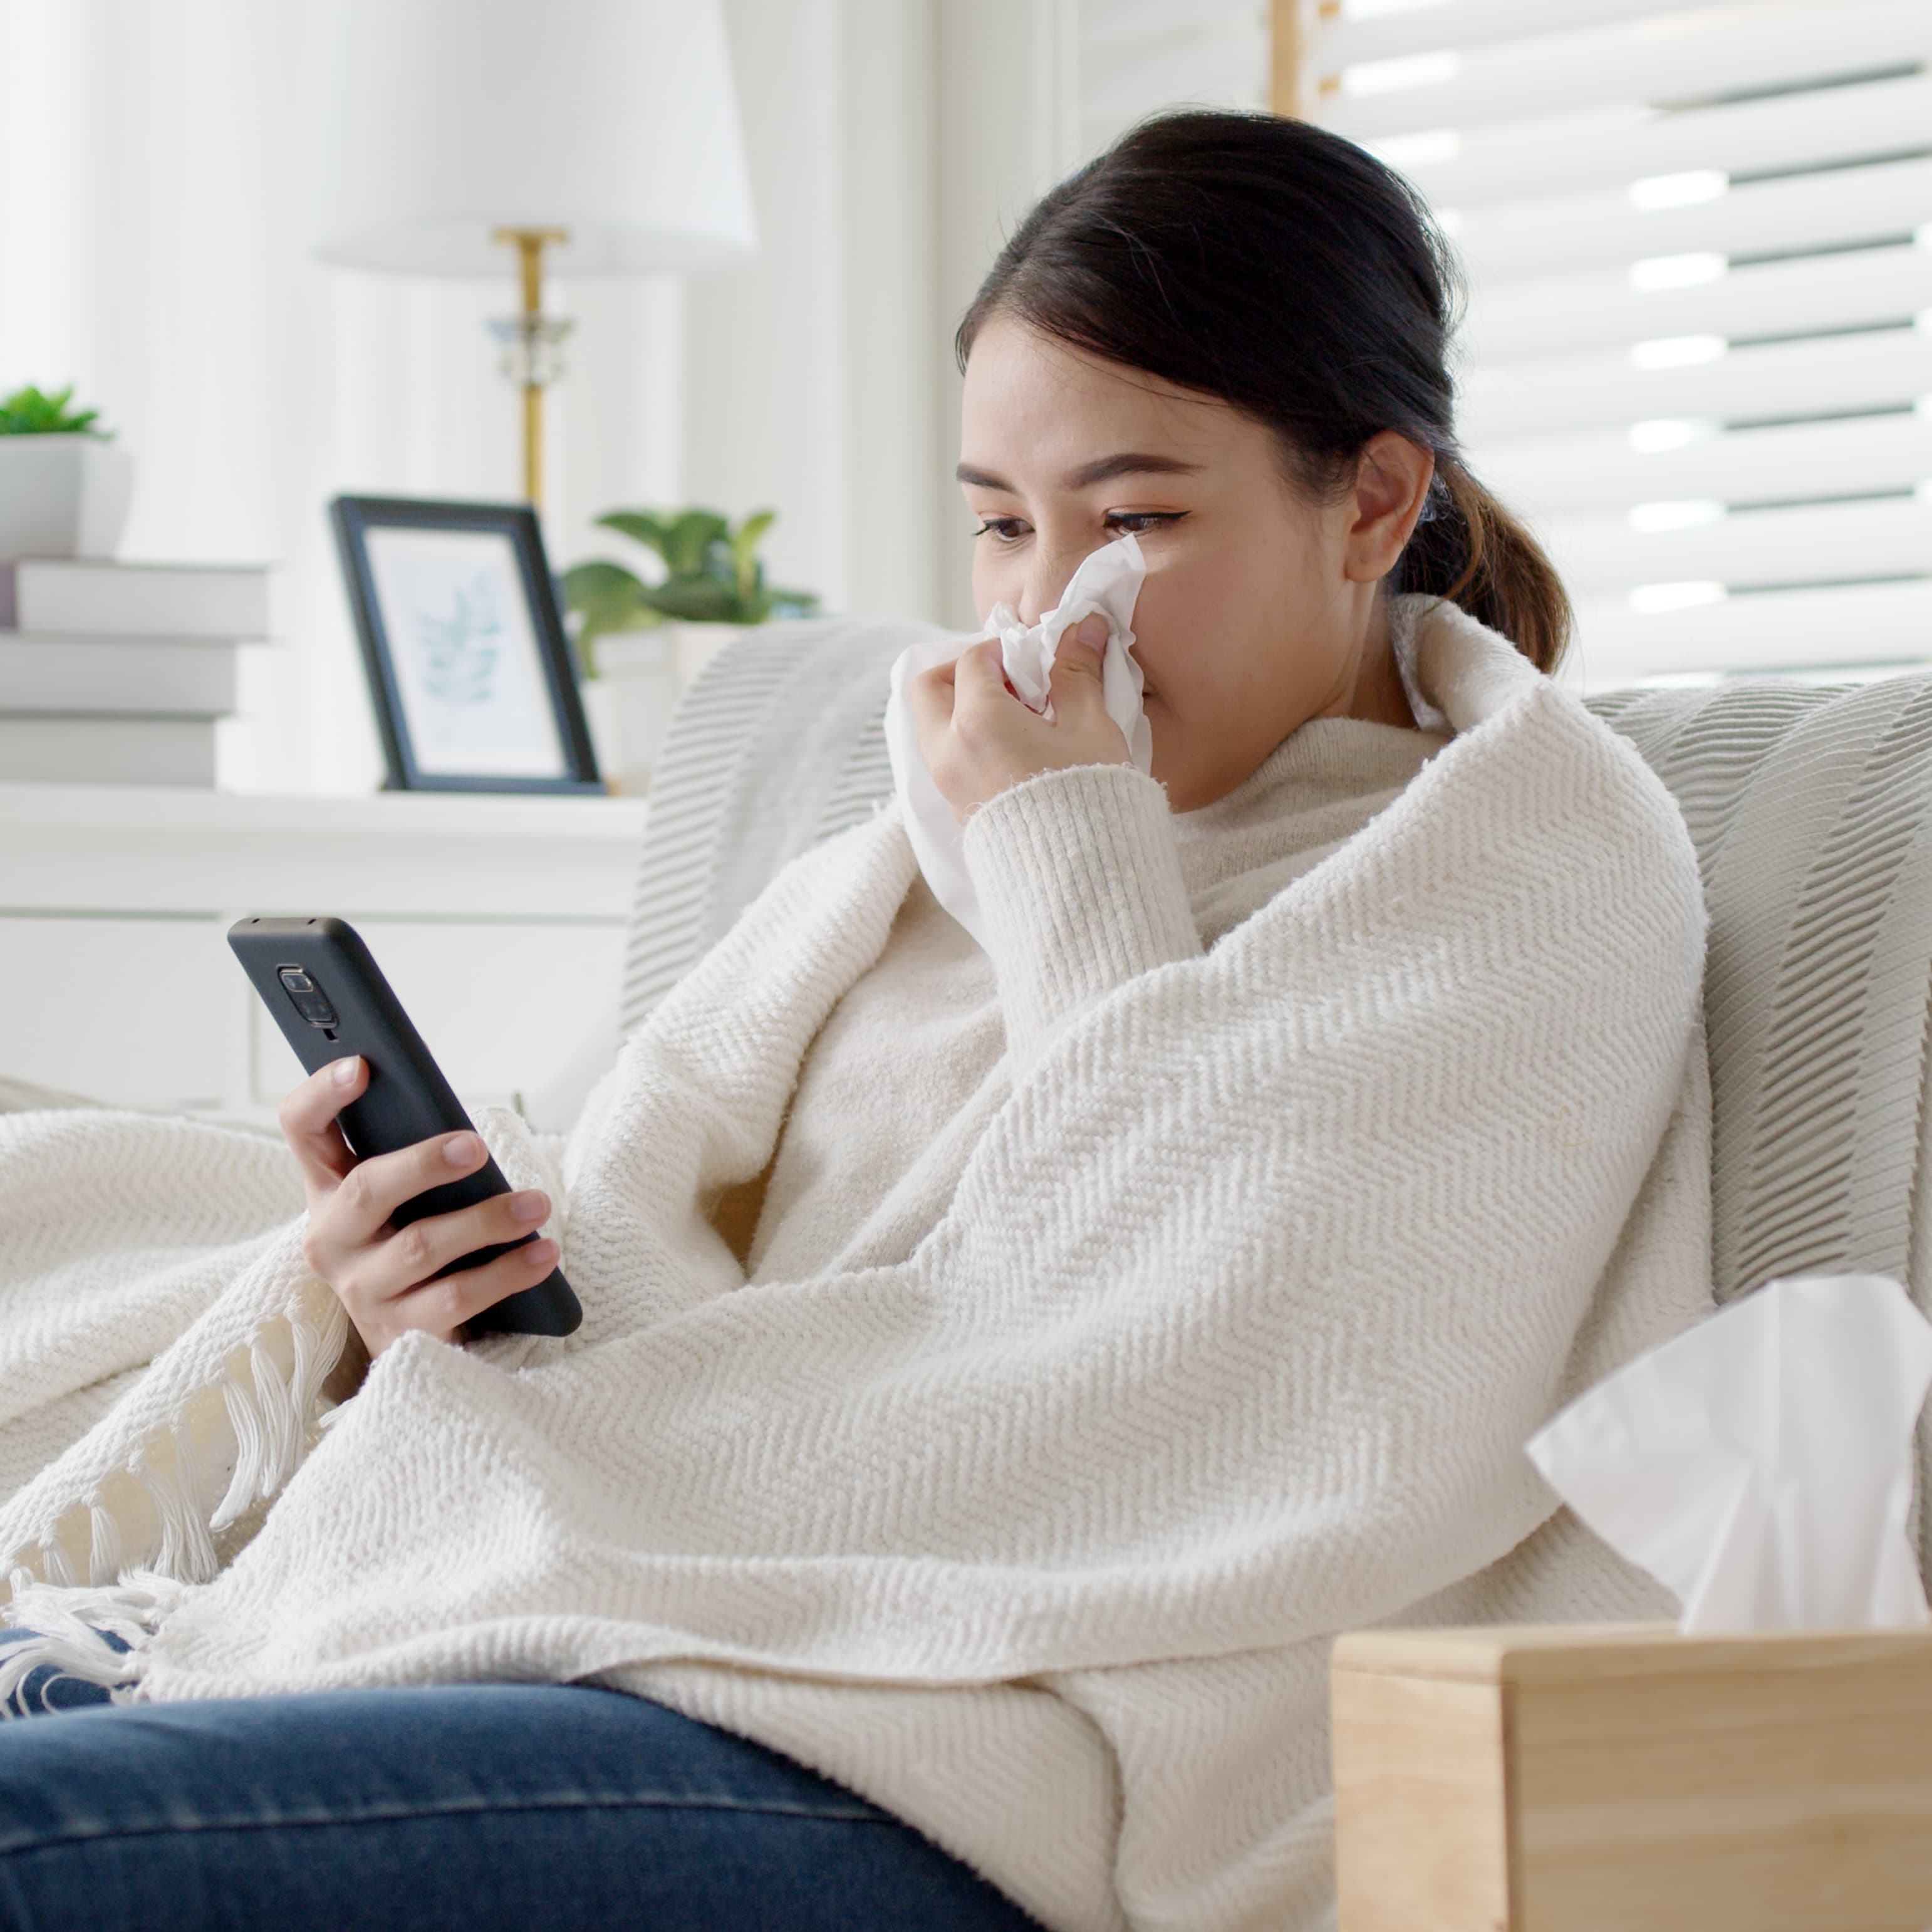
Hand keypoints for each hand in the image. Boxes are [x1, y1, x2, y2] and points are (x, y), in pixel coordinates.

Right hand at [279, 1056, 558, 1363]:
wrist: (411, 1336)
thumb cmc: (416, 1241)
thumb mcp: (406, 1198)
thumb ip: (417, 1159)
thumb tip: (467, 1131)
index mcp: (328, 1189)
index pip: (302, 1129)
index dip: (322, 1094)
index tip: (361, 1065)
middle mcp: (332, 1239)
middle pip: (367, 1189)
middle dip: (424, 1163)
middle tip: (478, 1146)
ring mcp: (362, 1290)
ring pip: (420, 1247)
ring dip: (486, 1221)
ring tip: (538, 1204)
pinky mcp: (400, 1333)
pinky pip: (455, 1299)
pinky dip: (506, 1273)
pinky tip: (544, 1255)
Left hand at [906, 614, 1129, 822]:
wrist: (1080, 875)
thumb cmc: (1089, 795)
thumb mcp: (1089, 725)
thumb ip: (1078, 671)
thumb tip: (1083, 625)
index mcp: (976, 720)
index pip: (974, 659)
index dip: (1005, 649)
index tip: (1036, 657)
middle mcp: (948, 749)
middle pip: (929, 687)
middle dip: (963, 672)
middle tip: (1009, 680)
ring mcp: (947, 782)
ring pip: (932, 724)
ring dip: (963, 707)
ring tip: (1017, 718)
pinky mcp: (956, 808)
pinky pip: (945, 757)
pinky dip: (965, 740)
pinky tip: (1014, 749)